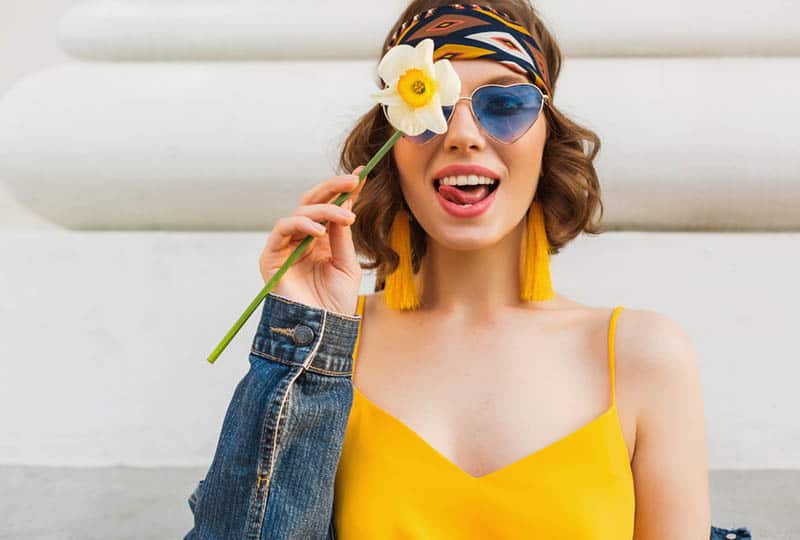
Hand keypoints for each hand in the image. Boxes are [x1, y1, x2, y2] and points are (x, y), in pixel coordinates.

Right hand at [259, 166, 365, 315]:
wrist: (321, 329)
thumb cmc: (334, 303)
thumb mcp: (347, 265)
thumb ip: (343, 237)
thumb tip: (346, 206)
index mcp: (322, 240)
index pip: (331, 207)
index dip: (345, 190)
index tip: (363, 173)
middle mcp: (303, 239)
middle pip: (313, 201)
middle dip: (333, 188)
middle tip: (354, 181)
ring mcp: (286, 246)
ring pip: (300, 211)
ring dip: (324, 209)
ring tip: (345, 217)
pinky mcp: (272, 256)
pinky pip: (282, 229)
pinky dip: (301, 224)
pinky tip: (319, 232)